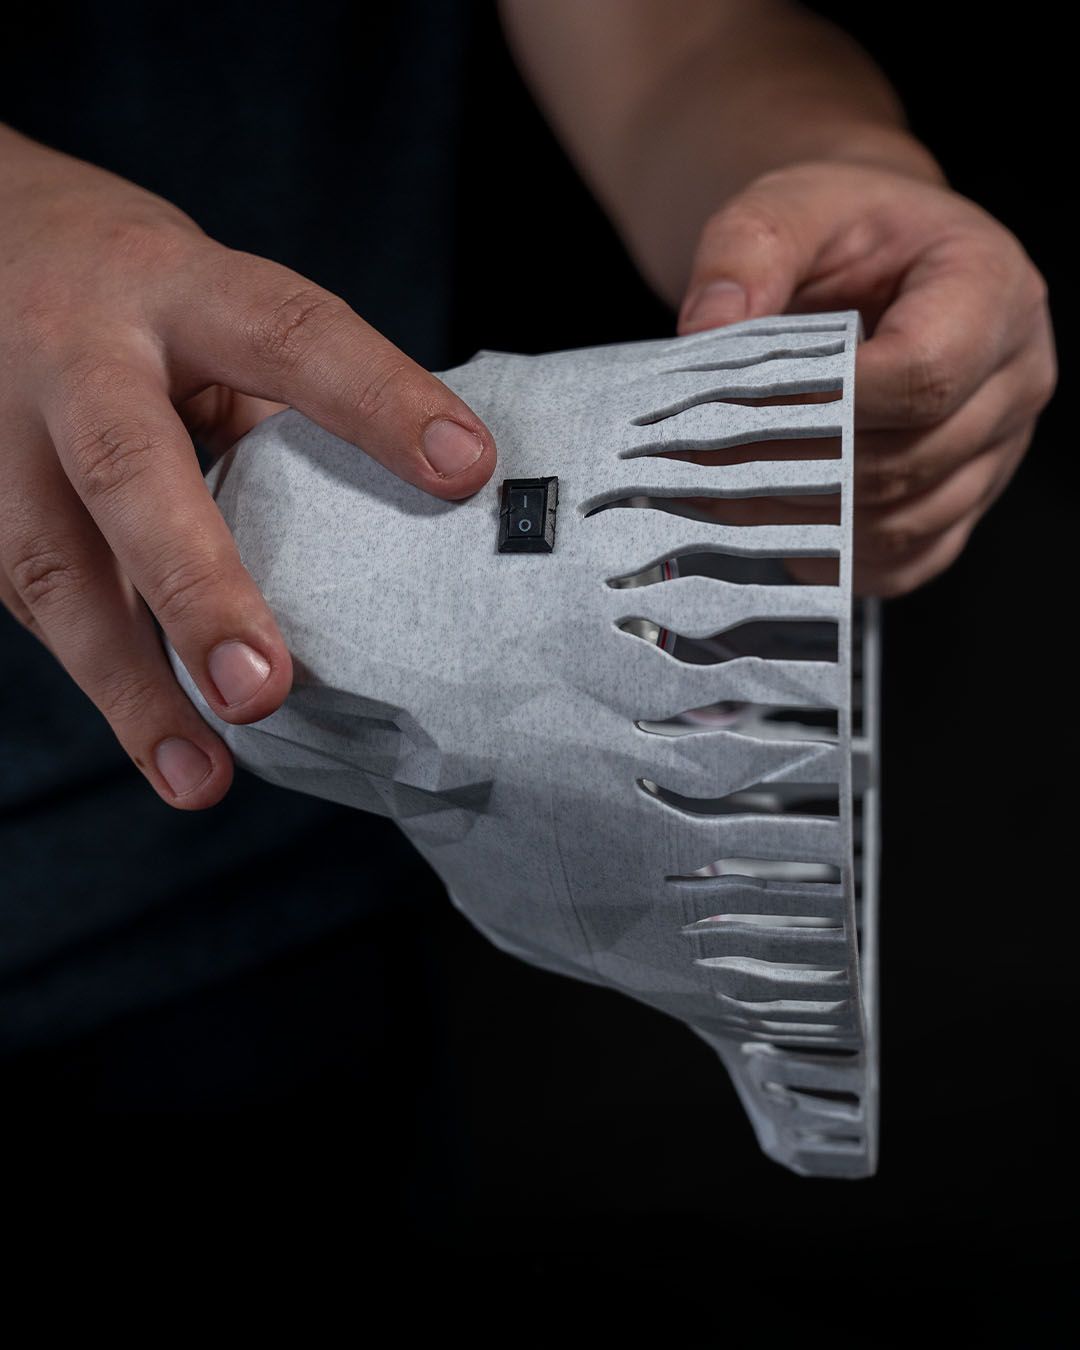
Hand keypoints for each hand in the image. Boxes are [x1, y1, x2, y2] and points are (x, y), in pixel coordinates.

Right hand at [0, 130, 495, 808]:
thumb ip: (280, 399)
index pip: (288, 335)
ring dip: (133, 688)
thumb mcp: (208, 304)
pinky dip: (115, 683)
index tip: (467, 469)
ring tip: (201, 777)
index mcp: (173, 287)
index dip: (377, 399)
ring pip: (52, 570)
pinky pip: (41, 606)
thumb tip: (407, 513)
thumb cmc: (132, 296)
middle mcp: (75, 357)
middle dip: (196, 586)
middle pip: (127, 470)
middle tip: (262, 688)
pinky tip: (169, 748)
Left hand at [676, 160, 1056, 595]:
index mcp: (991, 287)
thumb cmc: (846, 231)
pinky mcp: (965, 500)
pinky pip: (905, 560)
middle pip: (907, 460)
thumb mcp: (789, 206)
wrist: (873, 259)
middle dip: (793, 471)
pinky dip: (835, 558)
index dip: (829, 406)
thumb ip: (747, 252)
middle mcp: (1014, 376)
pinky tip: (771, 530)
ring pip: (903, 523)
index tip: (742, 412)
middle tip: (702, 467)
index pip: (924, 374)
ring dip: (803, 523)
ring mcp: (997, 449)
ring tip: (719, 500)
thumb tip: (708, 328)